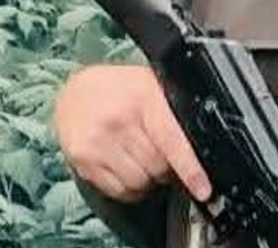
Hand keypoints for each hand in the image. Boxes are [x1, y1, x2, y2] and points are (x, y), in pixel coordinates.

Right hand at [53, 64, 211, 202]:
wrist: (75, 91)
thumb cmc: (120, 89)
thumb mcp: (151, 86)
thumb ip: (174, 111)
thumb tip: (200, 143)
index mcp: (144, 97)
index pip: (172, 141)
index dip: (190, 170)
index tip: (203, 189)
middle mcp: (119, 120)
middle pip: (159, 166)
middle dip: (167, 168)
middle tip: (162, 155)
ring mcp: (98, 142)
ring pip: (140, 182)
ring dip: (148, 179)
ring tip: (142, 160)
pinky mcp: (83, 160)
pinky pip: (119, 190)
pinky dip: (130, 188)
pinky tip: (128, 169)